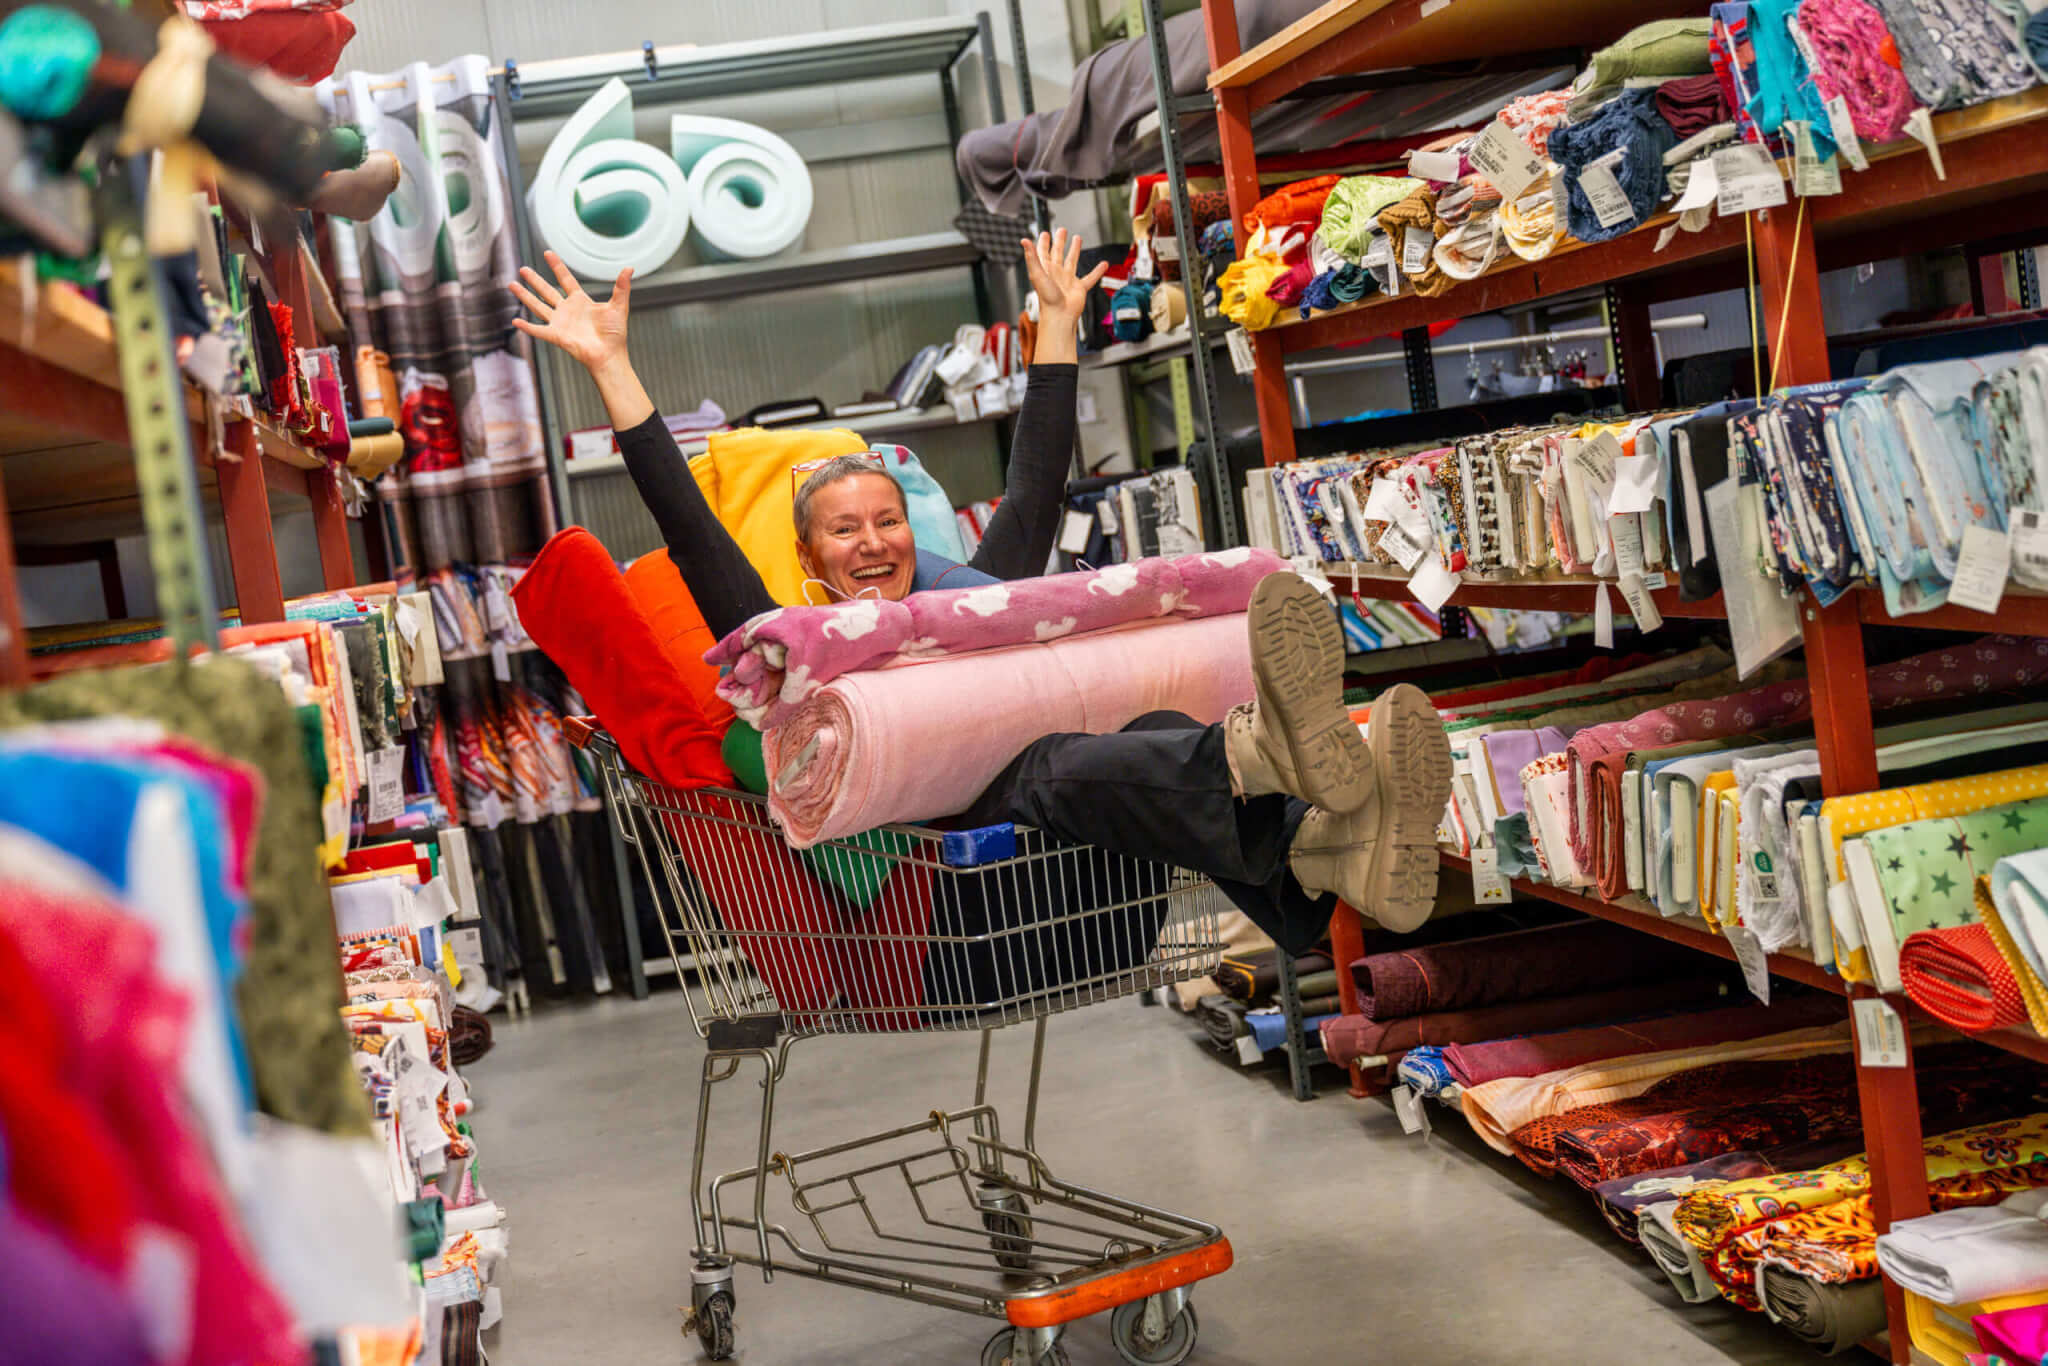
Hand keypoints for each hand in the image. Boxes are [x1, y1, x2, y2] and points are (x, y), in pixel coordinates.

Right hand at [509, 251, 632, 374]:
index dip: (557, 266)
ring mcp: (560, 322)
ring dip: (525, 296)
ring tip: (511, 284)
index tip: (547, 253)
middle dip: (534, 280)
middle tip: (522, 269)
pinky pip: (539, 330)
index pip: (566, 280)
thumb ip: (621, 287)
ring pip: (538, 306)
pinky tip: (515, 320)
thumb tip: (630, 268)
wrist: (610, 355)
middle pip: (547, 291)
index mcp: (580, 301)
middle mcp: (567, 310)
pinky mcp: (556, 336)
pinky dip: (527, 327)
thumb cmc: (615, 334)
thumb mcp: (618, 306)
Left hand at [1022, 227, 1106, 321]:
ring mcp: (1068, 280)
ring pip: (1072, 261)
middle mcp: (1056, 274)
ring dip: (1075, 250)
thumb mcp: (1037, 274)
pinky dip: (1097, 271)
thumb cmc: (1047, 299)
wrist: (1060, 316)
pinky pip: (1090, 278)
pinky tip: (1103, 265)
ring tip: (1078, 238)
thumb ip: (1031, 257)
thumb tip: (1024, 241)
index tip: (1045, 234)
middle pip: (1058, 253)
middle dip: (1059, 241)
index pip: (1043, 252)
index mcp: (1046, 269)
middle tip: (1061, 230)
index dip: (1043, 242)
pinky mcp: (1079, 288)